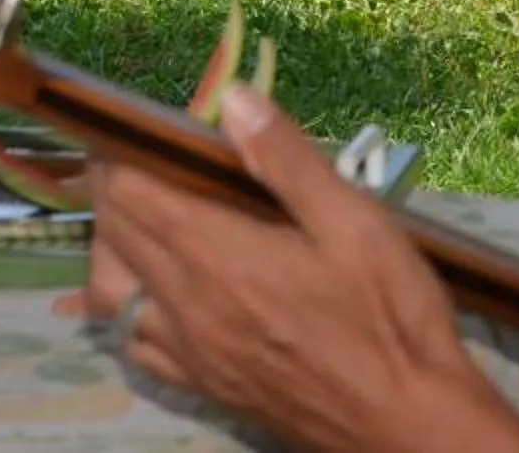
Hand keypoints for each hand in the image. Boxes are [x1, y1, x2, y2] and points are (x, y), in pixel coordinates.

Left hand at [82, 84, 518, 452]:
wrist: (411, 427)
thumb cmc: (391, 321)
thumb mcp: (355, 224)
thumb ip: (286, 160)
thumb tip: (231, 97)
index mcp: (218, 255)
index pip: (129, 192)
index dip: (117, 153)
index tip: (130, 128)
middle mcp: (187, 305)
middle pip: (111, 234)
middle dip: (111, 189)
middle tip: (138, 160)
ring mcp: (190, 352)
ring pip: (106, 291)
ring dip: (107, 247)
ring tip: (140, 221)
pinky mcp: (204, 386)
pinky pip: (132, 344)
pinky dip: (123, 309)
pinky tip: (150, 293)